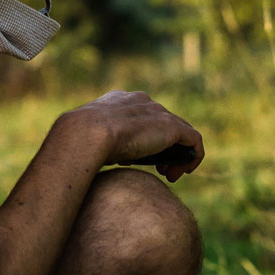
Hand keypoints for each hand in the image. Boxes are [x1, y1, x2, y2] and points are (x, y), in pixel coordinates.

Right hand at [61, 91, 204, 181]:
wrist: (87, 134)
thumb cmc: (81, 140)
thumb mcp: (91, 139)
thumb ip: (102, 143)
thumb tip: (106, 156)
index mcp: (120, 100)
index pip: (142, 116)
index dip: (145, 137)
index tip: (140, 158)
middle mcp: (142, 102)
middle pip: (163, 123)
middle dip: (164, 148)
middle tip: (160, 170)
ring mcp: (158, 112)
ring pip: (180, 132)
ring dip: (177, 155)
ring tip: (170, 175)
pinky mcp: (172, 127)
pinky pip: (193, 140)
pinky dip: (192, 156)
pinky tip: (184, 172)